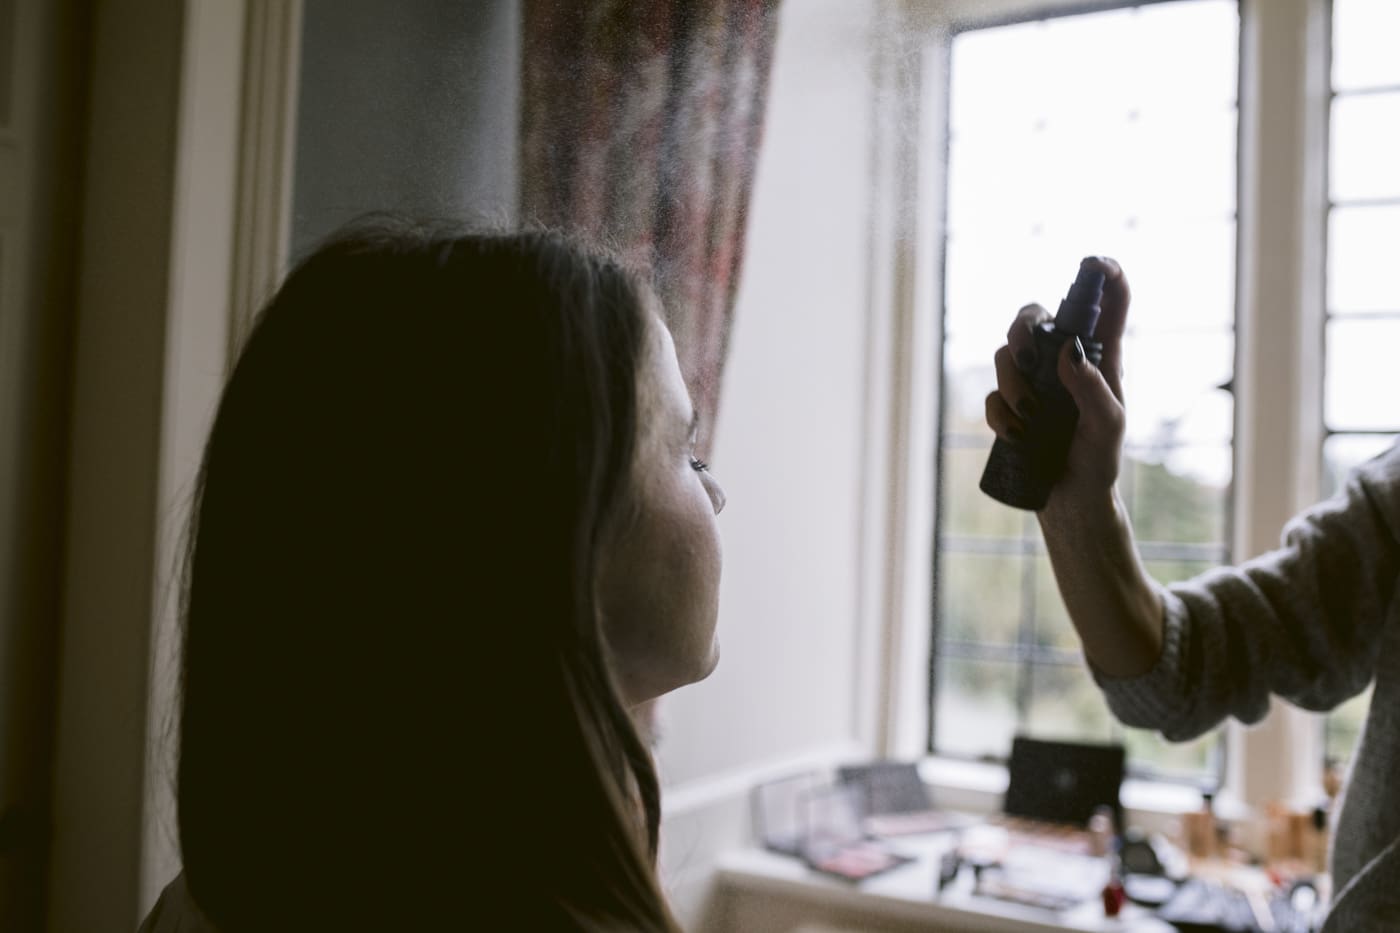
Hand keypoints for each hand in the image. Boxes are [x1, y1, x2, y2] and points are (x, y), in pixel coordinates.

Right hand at [985, 256, 1131, 503]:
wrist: (1071, 501)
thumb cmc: (1099, 460)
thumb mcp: (1108, 425)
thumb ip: (1093, 387)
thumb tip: (1068, 349)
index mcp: (1101, 356)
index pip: (1109, 302)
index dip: (1103, 274)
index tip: (1093, 263)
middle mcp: (1064, 361)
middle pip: (1036, 315)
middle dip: (1023, 327)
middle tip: (1027, 356)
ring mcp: (1033, 383)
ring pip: (1006, 353)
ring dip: (1010, 381)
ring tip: (1028, 419)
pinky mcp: (1011, 407)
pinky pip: (992, 394)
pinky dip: (999, 413)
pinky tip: (1017, 435)